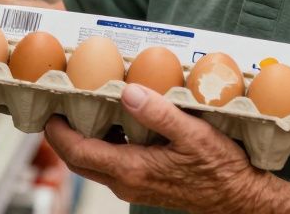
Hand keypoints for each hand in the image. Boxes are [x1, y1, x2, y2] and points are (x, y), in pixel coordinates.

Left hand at [42, 84, 270, 213]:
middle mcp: (126, 181)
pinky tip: (115, 121)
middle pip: (78, 159)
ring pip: (93, 162)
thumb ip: (158, 113)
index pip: (77, 151)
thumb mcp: (194, 134)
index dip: (57, 131)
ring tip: (81, 106)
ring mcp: (134, 185)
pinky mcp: (143, 183)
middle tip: (57, 105)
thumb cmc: (221, 169)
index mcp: (131, 169)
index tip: (49, 108)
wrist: (240, 198)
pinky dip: (103, 143)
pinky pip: (111, 163)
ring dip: (82, 138)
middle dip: (62, 135)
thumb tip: (127, 92)